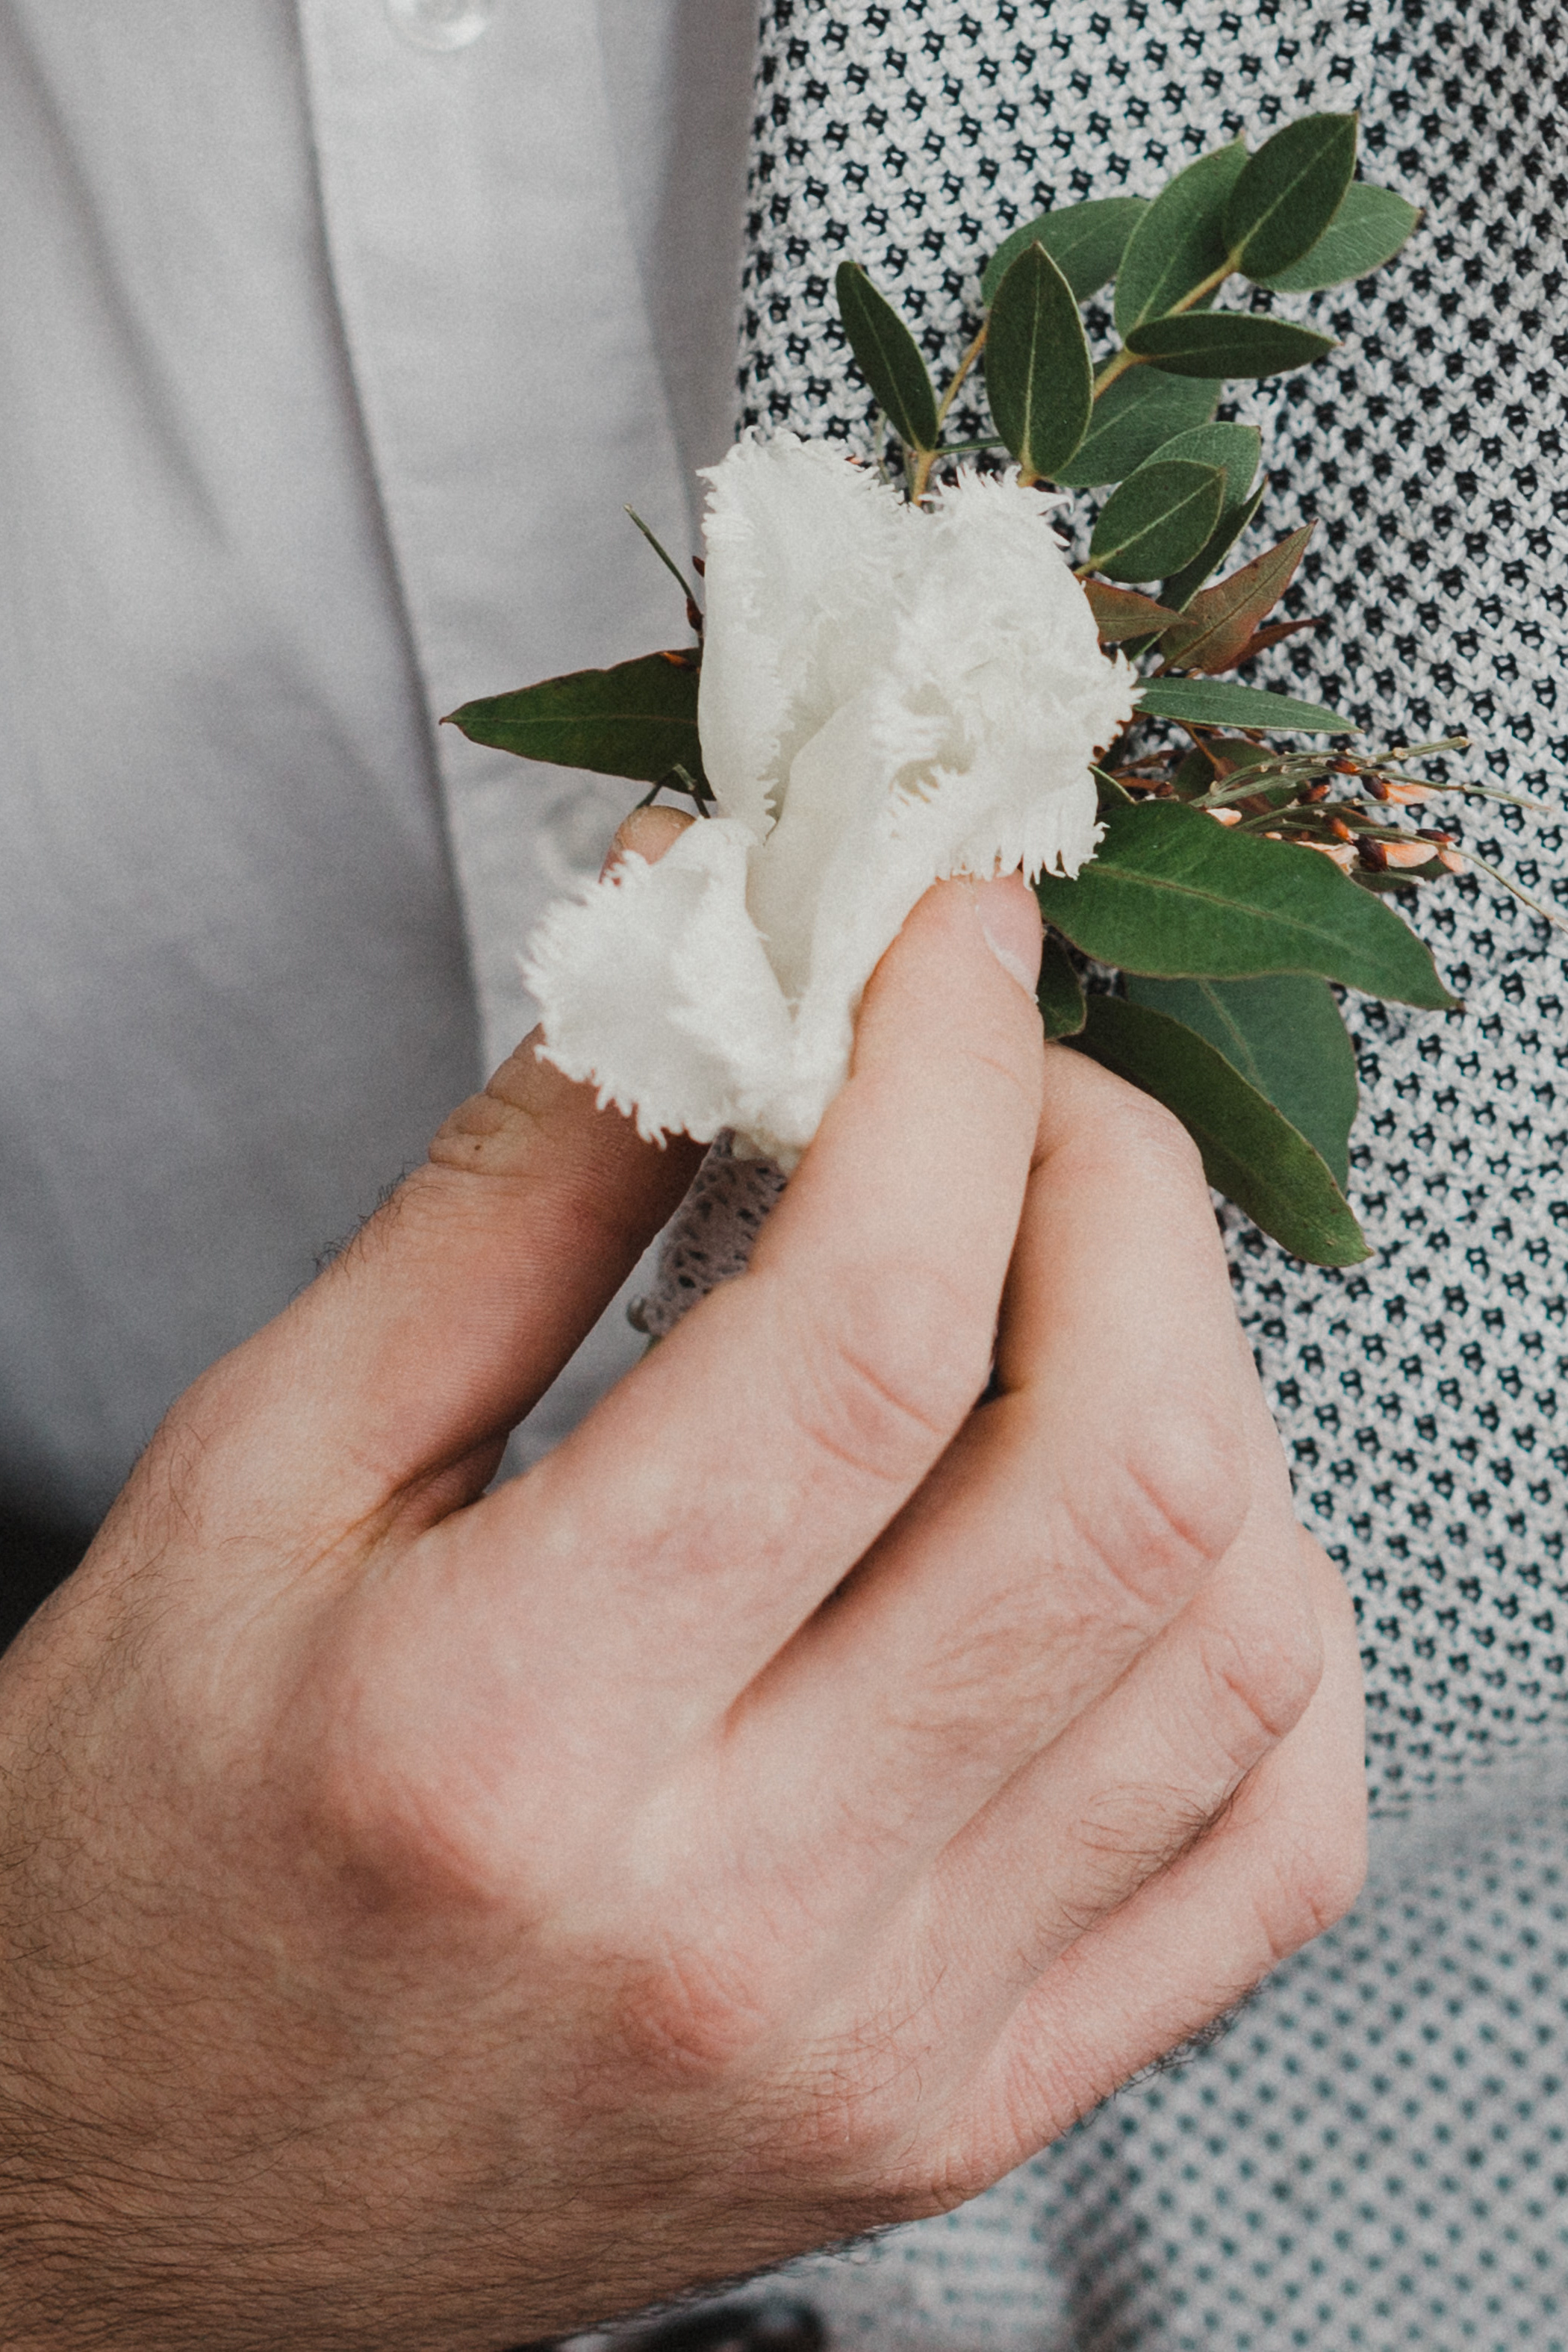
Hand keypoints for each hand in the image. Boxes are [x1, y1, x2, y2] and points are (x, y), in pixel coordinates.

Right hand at [0, 817, 1364, 2349]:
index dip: (947, 1070)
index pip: (862, 1332)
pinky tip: (1166, 1531)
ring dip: (1206, 1386)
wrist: (134, 2196)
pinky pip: (1267, 1858)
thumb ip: (506, 1201)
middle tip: (1022, 1088)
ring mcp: (886, 2041)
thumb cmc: (143, 1849)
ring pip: (1232, 1647)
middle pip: (1111, 1474)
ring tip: (1073, 1285)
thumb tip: (698, 950)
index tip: (947, 932)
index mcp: (507, 1735)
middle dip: (1119, 1192)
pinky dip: (1279, 1641)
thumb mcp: (257, 1477)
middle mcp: (736, 1919)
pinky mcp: (962, 2109)